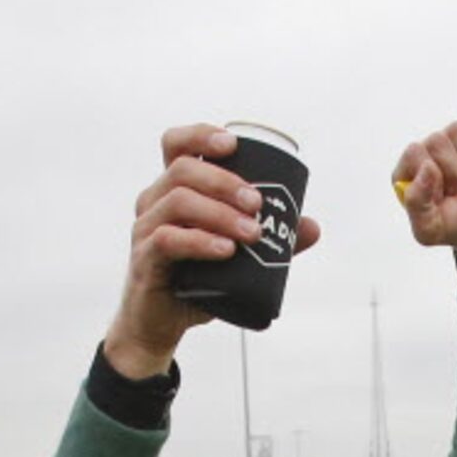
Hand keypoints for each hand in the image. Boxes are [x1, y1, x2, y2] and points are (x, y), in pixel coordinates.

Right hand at [105, 124, 323, 379]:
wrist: (163, 322)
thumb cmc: (198, 279)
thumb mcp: (237, 256)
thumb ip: (271, 241)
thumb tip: (311, 227)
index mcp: (174, 189)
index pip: (176, 145)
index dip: (201, 134)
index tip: (233, 143)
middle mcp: (154, 201)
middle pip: (182, 170)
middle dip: (225, 181)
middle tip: (257, 203)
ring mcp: (145, 229)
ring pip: (177, 201)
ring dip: (220, 213)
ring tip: (252, 233)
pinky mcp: (144, 259)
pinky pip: (168, 240)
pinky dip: (200, 242)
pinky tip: (226, 250)